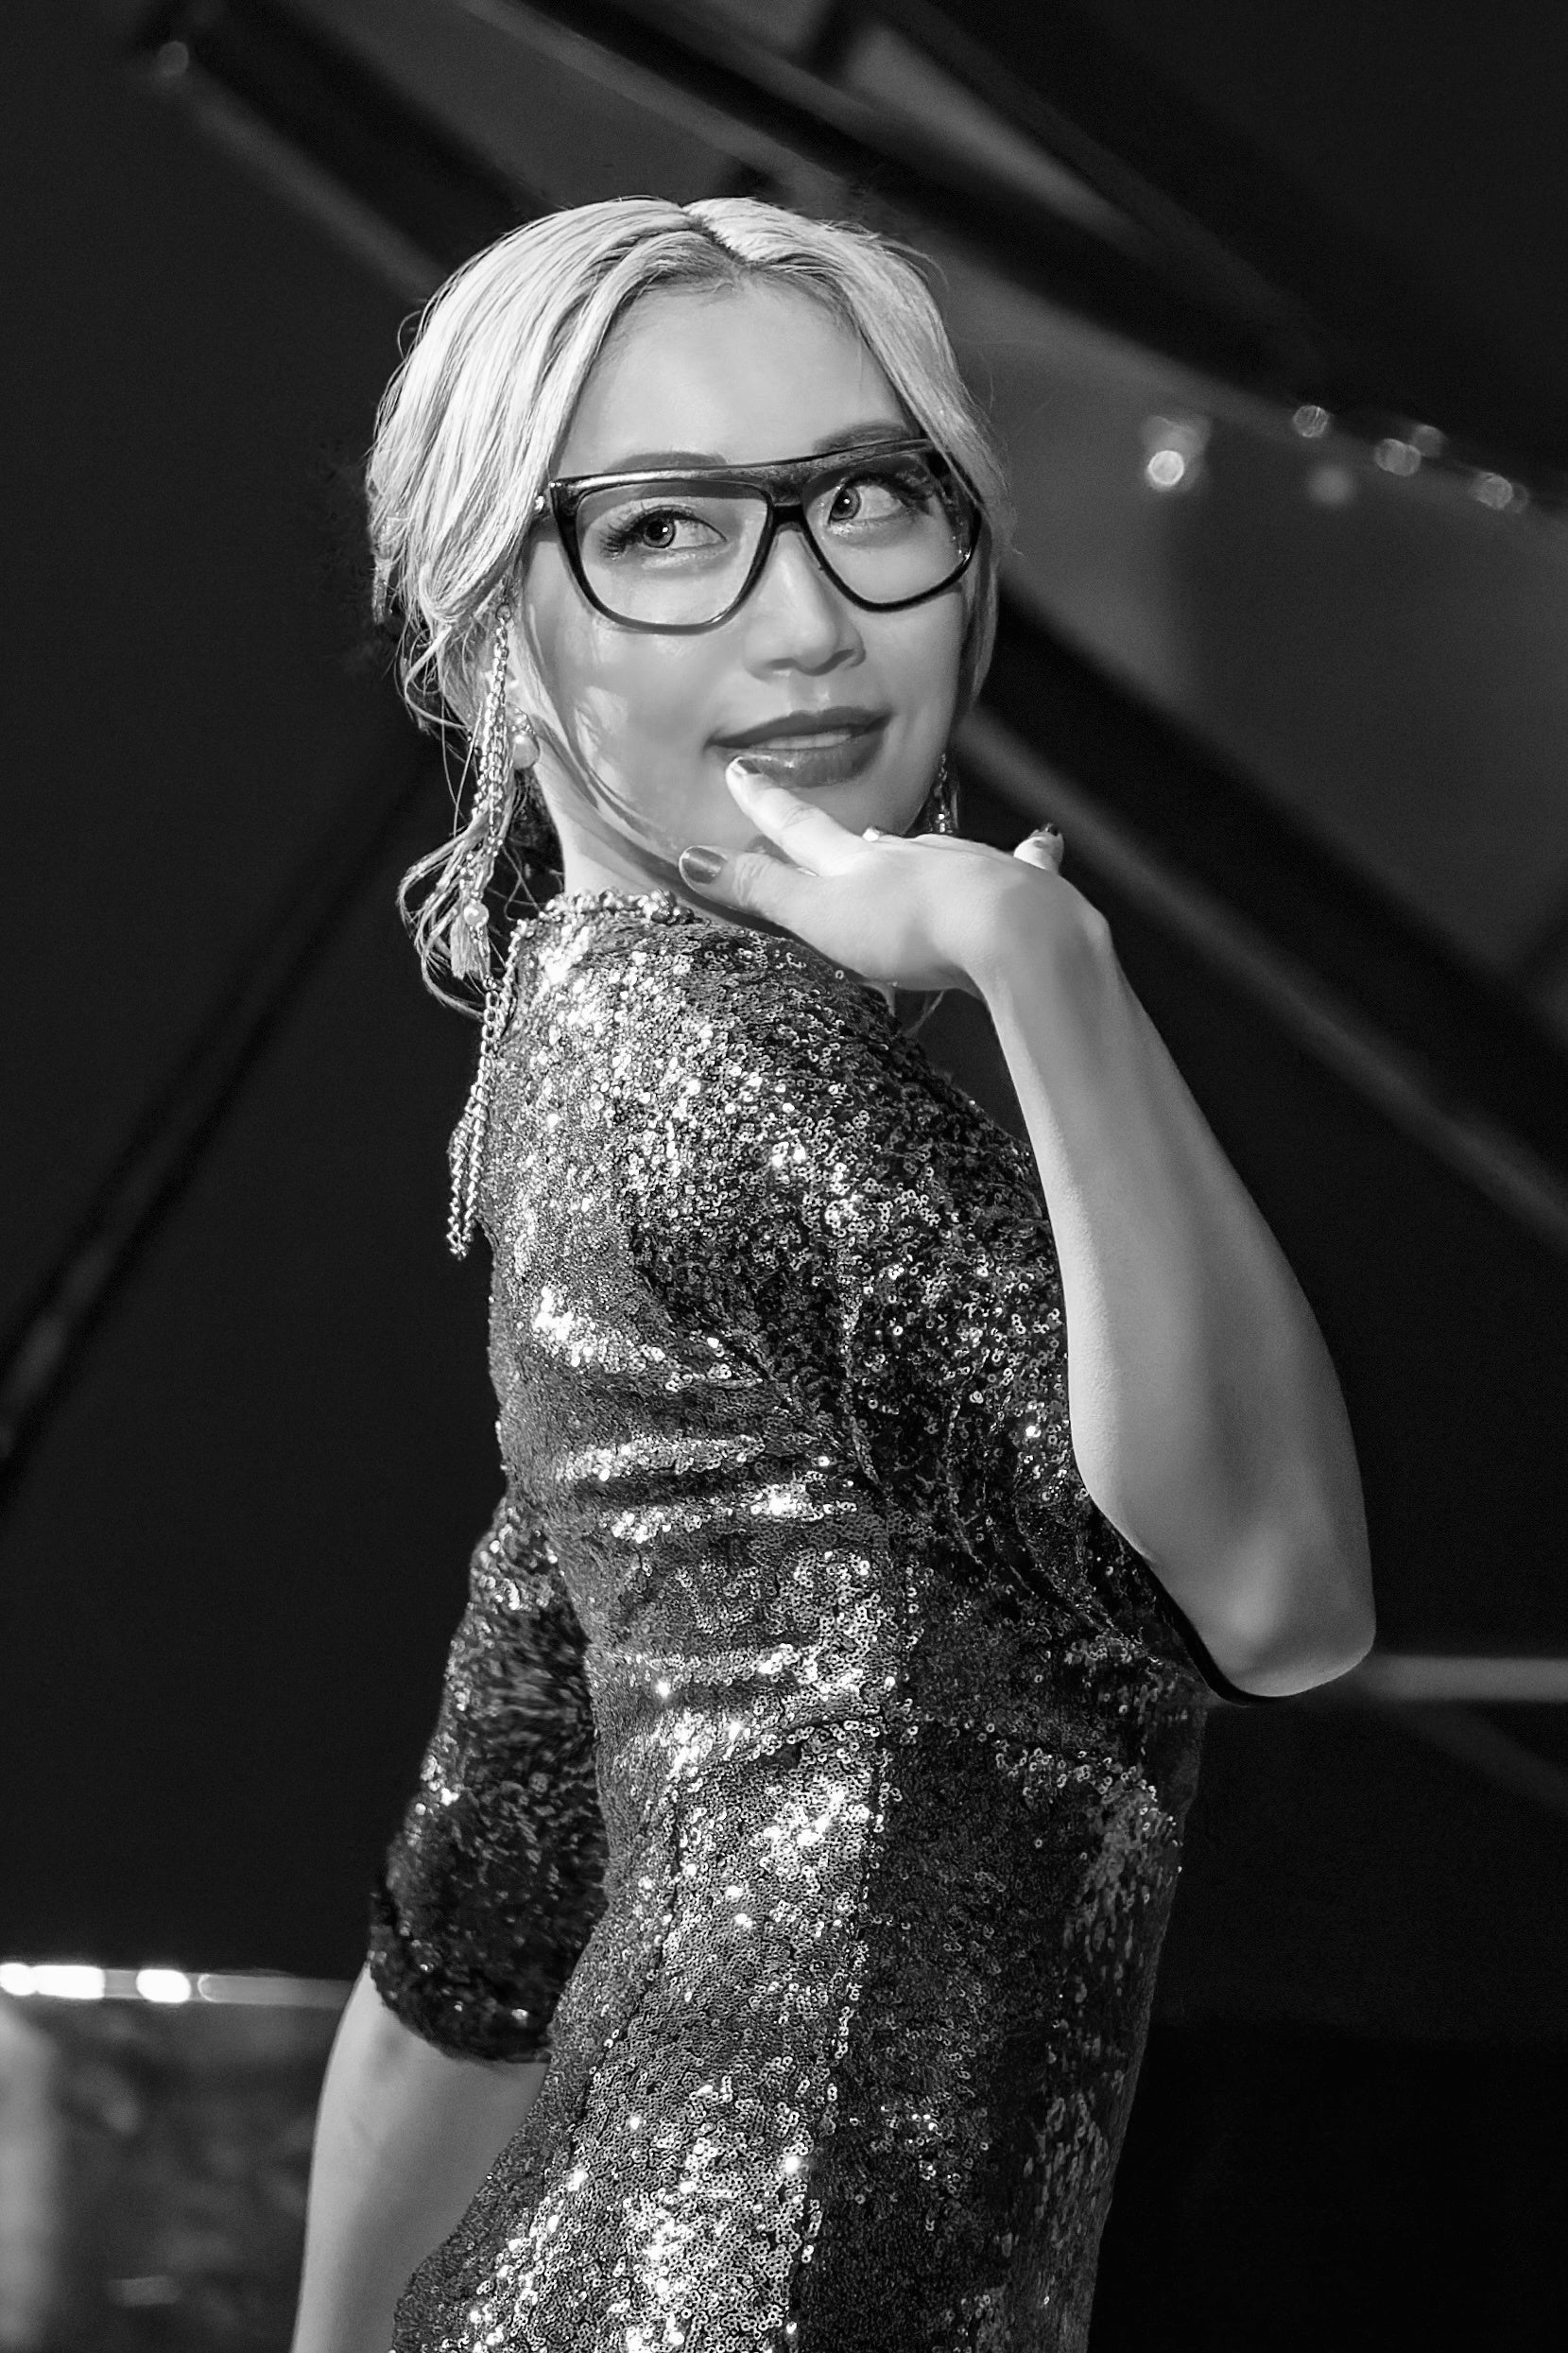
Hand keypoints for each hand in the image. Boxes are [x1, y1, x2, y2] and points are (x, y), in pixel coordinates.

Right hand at [677, 761, 1073, 995]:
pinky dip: (1027, 855)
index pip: (799, 828)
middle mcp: (910, 852)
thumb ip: (763, 890)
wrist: (1010, 930)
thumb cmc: (910, 928)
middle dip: (839, 838)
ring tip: (897, 849)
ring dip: (911, 853)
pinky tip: (1042, 842)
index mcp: (857, 861)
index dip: (766, 803)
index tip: (742, 771)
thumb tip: (693, 858)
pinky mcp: (1019, 886)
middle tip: (822, 829)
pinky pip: (1023, 864)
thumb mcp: (820, 914)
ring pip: (931, 852)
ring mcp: (966, 865)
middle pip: (866, 843)